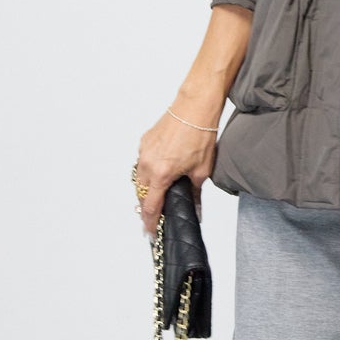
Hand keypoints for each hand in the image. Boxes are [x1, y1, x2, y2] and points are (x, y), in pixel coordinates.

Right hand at [133, 107, 217, 235]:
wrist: (194, 108)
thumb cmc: (200, 134)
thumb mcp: (202, 170)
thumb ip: (195, 193)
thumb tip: (195, 208)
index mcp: (161, 174)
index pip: (150, 206)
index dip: (150, 222)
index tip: (150, 231)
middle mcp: (148, 163)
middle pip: (141, 194)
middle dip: (146, 207)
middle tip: (155, 216)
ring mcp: (144, 152)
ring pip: (138, 178)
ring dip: (145, 189)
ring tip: (156, 196)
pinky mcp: (144, 142)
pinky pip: (141, 163)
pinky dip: (147, 172)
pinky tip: (159, 173)